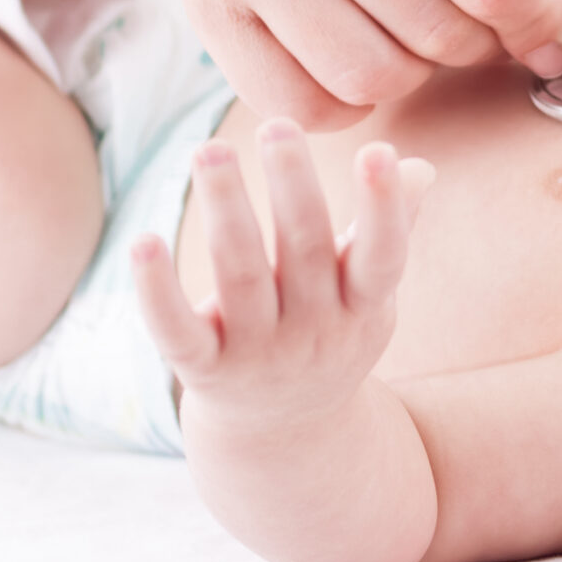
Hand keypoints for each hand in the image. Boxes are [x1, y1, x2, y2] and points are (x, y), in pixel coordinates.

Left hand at [133, 121, 431, 435]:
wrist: (288, 435)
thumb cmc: (331, 333)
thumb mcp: (370, 295)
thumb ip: (390, 230)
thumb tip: (418, 167)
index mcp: (363, 306)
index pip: (382, 257)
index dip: (383, 209)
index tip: (378, 153)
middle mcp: (315, 331)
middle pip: (304, 252)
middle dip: (292, 188)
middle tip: (277, 126)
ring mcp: (259, 354)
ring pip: (240, 277)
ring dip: (227, 211)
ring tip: (209, 150)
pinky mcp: (204, 369)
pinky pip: (178, 331)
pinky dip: (158, 291)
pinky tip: (143, 242)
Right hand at [163, 0, 561, 128]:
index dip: (539, 22)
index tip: (548, 30)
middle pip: (440, 36)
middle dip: (477, 42)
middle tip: (470, 13)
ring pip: (376, 79)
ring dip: (413, 71)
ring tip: (406, 24)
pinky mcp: (210, 4)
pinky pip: (305, 104)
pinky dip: (347, 99)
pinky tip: (352, 46)